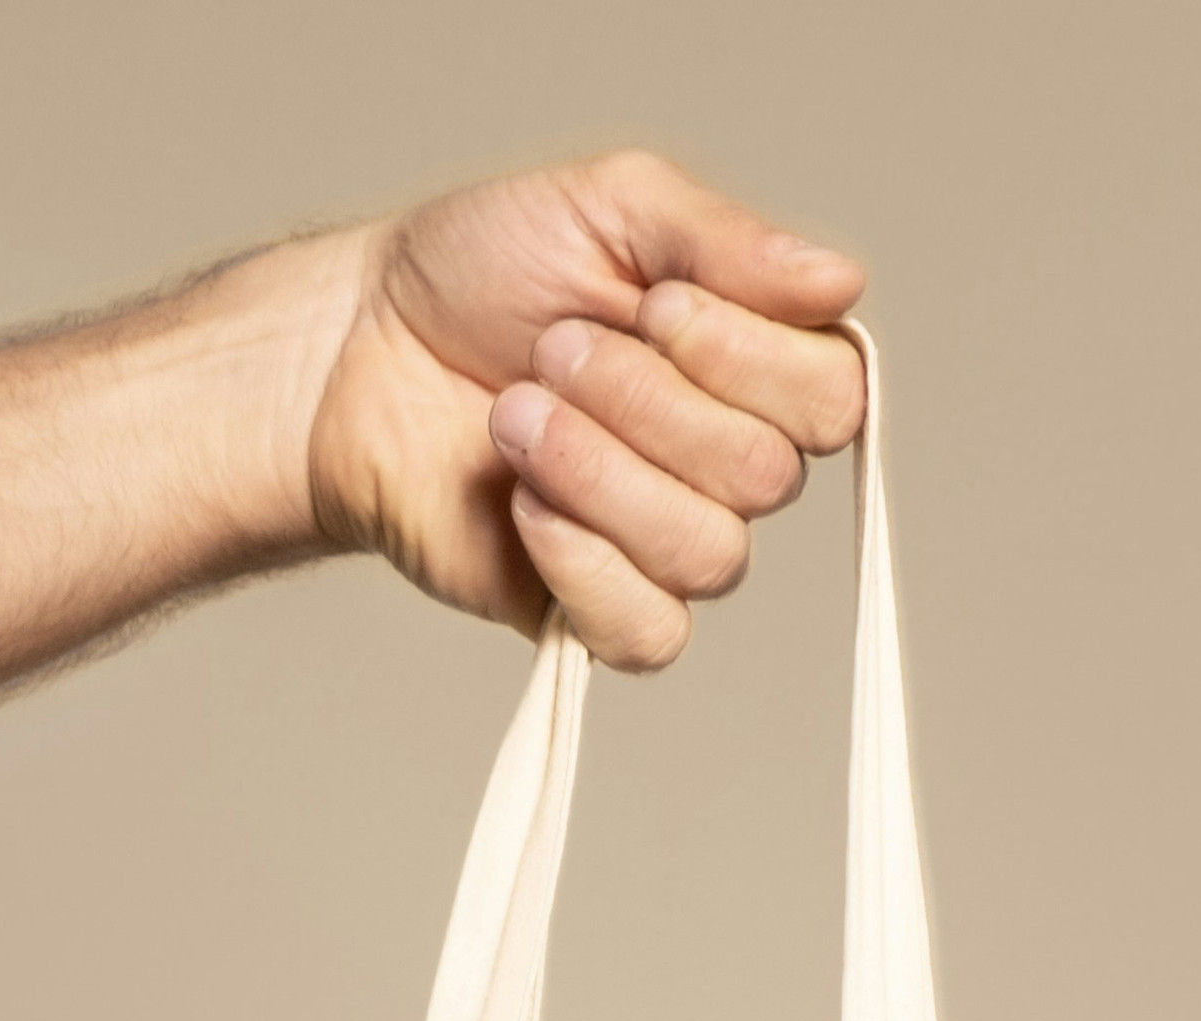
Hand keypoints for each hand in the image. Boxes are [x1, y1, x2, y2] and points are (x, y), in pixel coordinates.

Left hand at [303, 153, 866, 670]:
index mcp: (752, 365)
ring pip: (708, 553)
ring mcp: (669, 548)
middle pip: (766, 476)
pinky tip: (522, 505)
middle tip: (553, 349)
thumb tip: (841, 280)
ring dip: (595, 470)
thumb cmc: (480, 274)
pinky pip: (652, 631)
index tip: (655, 303)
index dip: (747, 357)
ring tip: (515, 415)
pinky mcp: (606, 616)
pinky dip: (579, 561)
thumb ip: (727, 240)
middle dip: (642, 401)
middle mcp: (728, 466)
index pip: (834, 397)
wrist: (359, 353)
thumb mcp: (609, 208)